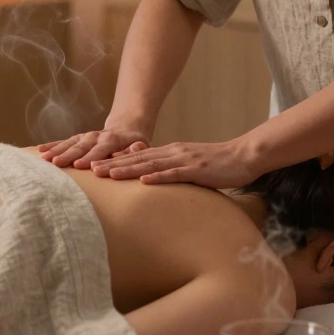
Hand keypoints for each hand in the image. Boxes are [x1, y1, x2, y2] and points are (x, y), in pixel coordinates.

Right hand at [38, 126, 150, 168]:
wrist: (126, 128)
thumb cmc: (134, 143)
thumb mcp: (141, 144)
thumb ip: (138, 148)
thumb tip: (136, 148)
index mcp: (112, 139)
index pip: (100, 149)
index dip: (91, 157)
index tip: (79, 165)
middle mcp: (96, 136)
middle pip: (81, 147)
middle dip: (68, 155)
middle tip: (56, 163)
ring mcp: (85, 137)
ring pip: (69, 143)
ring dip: (56, 150)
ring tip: (44, 158)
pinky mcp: (77, 139)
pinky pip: (63, 142)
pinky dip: (51, 145)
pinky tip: (39, 151)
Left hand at [88, 139, 259, 188]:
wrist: (244, 156)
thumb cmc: (218, 165)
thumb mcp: (190, 166)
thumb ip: (172, 171)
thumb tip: (154, 181)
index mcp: (169, 152)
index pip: (136, 157)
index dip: (114, 161)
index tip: (93, 166)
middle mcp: (172, 152)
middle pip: (136, 159)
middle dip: (111, 164)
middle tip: (89, 170)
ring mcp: (183, 160)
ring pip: (149, 164)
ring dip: (127, 170)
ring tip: (107, 174)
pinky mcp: (196, 169)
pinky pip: (173, 174)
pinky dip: (157, 177)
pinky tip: (143, 181)